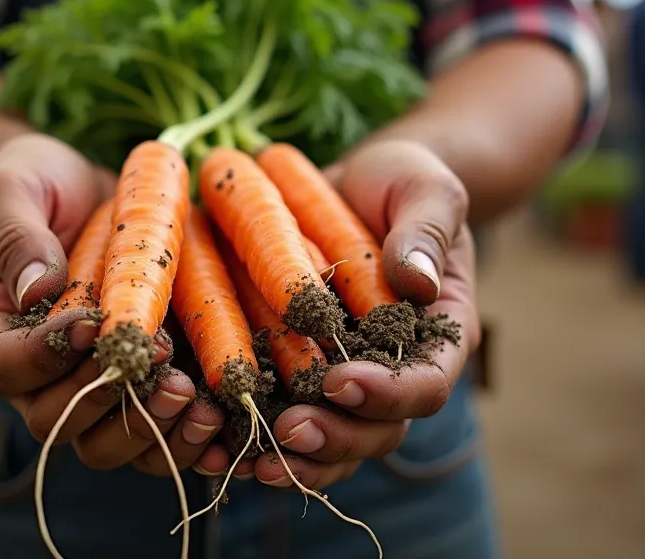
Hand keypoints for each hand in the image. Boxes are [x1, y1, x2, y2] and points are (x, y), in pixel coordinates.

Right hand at [0, 134, 224, 474]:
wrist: (80, 183)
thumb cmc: (34, 178)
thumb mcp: (11, 186)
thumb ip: (16, 232)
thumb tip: (35, 288)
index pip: (5, 368)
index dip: (45, 358)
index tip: (88, 323)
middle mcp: (35, 372)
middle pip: (56, 422)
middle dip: (108, 401)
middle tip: (158, 361)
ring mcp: (87, 383)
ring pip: (107, 444)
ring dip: (153, 431)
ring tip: (196, 398)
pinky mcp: (139, 383)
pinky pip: (156, 437)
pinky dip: (187, 440)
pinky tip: (222, 424)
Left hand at [195, 139, 480, 487]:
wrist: (358, 185)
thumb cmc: (403, 181)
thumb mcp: (425, 188)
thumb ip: (426, 230)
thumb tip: (417, 281)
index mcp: (436, 336)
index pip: (426, 385)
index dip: (387, 394)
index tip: (343, 380)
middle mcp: (392, 372)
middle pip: (376, 432)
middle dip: (334, 438)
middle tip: (288, 429)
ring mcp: (343, 380)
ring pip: (328, 445)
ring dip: (291, 461)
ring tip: (248, 462)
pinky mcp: (296, 375)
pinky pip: (280, 422)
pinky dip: (248, 440)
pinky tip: (209, 448)